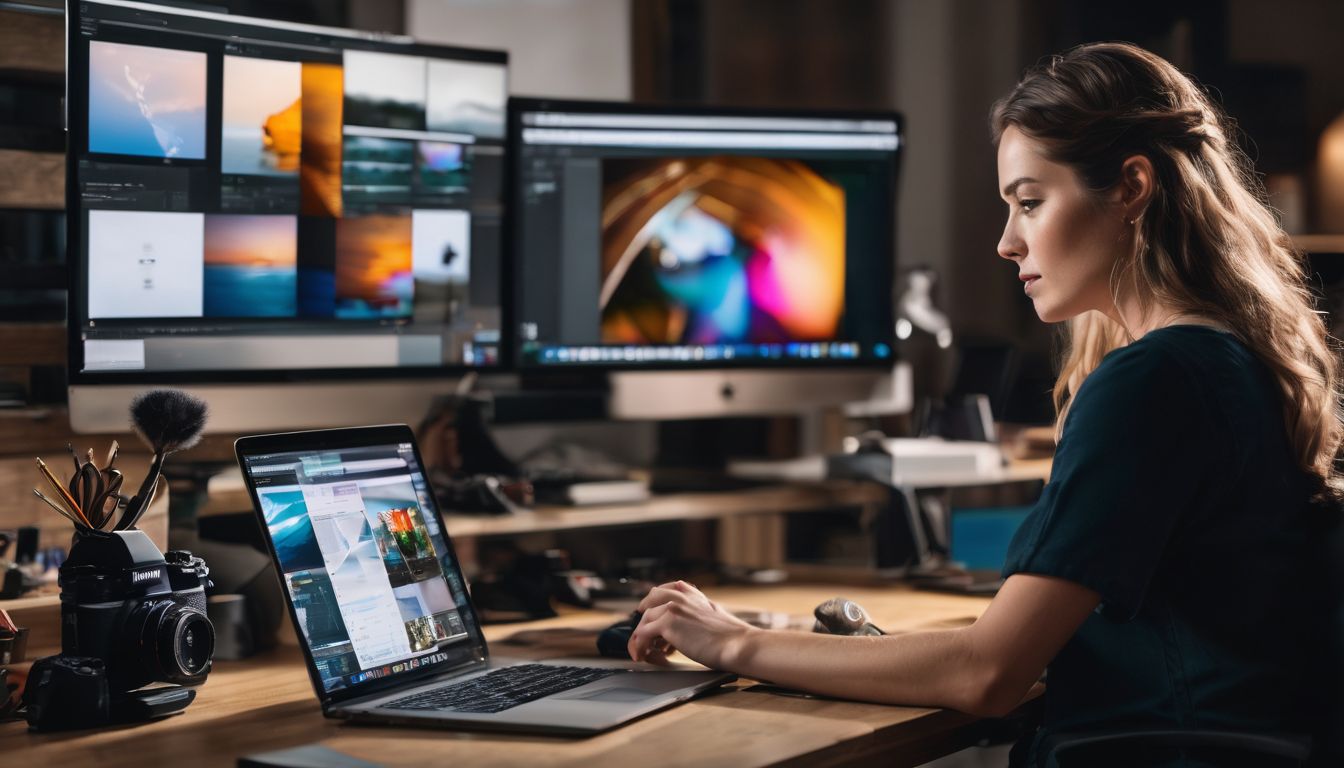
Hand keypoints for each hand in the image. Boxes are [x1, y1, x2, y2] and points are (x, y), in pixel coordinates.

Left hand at [628, 581, 757, 670]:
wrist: (737, 644)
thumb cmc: (731, 637)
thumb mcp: (714, 615)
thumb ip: (698, 613)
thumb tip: (688, 627)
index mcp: (693, 594)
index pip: (666, 590)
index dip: (654, 602)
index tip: (647, 609)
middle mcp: (681, 597)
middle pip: (650, 601)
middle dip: (642, 616)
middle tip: (639, 632)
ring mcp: (672, 608)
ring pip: (644, 620)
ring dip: (639, 637)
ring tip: (641, 652)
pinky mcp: (668, 624)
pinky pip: (642, 634)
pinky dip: (638, 646)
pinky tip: (642, 655)